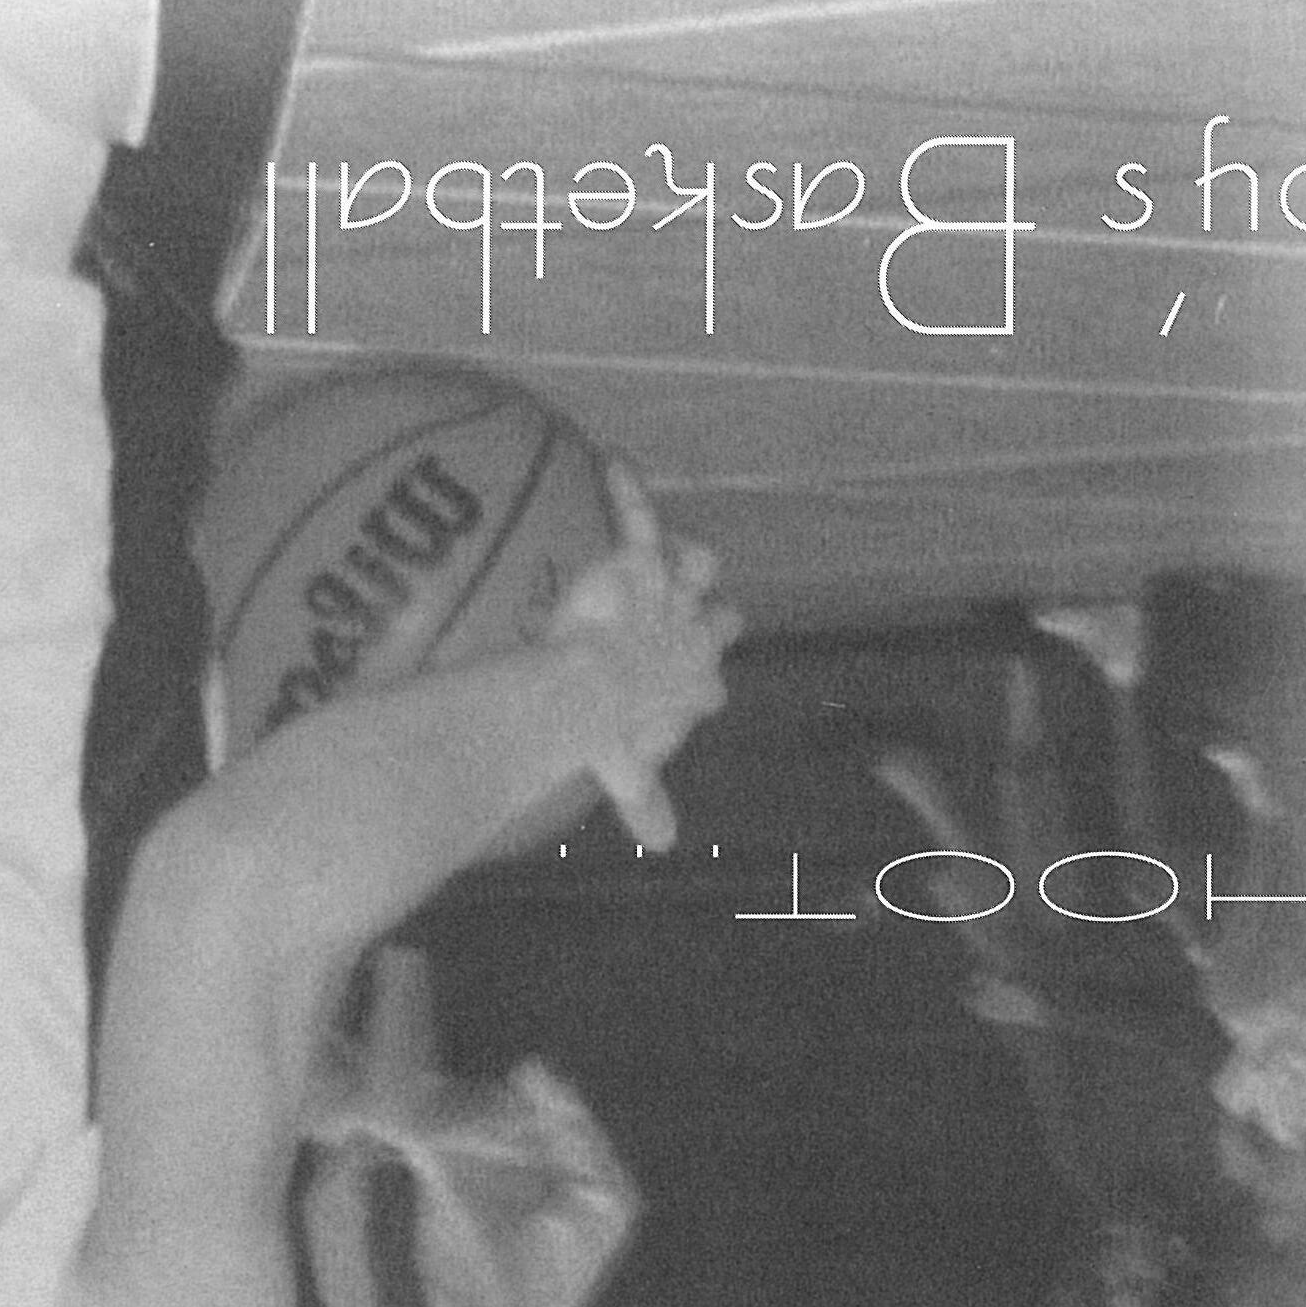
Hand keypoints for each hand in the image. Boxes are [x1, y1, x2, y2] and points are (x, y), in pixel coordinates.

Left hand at [547, 465, 738, 848]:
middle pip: (715, 622)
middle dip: (711, 619)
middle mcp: (691, 637)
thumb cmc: (605, 737)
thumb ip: (644, 800)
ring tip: (677, 556)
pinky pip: (636, 517)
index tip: (698, 690)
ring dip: (686, 561)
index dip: (702, 686)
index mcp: (692, 688)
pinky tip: (612, 460)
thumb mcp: (627, 773)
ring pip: (692, 568)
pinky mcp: (640, 562)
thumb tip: (665, 845)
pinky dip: (626, 489)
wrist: (589, 691)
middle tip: (706, 615)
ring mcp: (667, 596)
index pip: (707, 687)